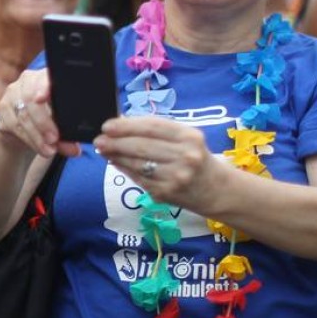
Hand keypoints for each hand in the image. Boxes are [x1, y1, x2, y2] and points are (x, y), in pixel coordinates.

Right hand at [0, 69, 79, 158]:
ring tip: (49, 150)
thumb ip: (68, 135)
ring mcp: (13, 92)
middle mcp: (28, 79)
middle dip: (43, 122)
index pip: (45, 76)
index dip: (43, 87)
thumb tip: (74, 149)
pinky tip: (38, 147)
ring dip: (37, 135)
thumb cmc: (51, 119)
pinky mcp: (3, 107)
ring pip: (23, 114)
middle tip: (54, 139)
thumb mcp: (61, 123)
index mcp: (47, 76)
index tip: (42, 98)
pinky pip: (14, 124)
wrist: (25, 126)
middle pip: (31, 98)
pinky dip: (28, 138)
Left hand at [94, 116, 228, 211]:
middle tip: (99, 139)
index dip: (126, 126)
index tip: (108, 125)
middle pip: (141, 146)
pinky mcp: (165, 193)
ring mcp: (175, 177)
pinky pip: (138, 178)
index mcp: (190, 137)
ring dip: (116, 156)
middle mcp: (185, 157)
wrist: (217, 190)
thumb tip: (120, 124)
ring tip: (103, 149)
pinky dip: (124, 169)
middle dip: (116, 142)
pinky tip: (115, 162)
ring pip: (137, 164)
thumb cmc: (196, 157)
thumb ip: (156, 130)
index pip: (152, 127)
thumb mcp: (185, 138)